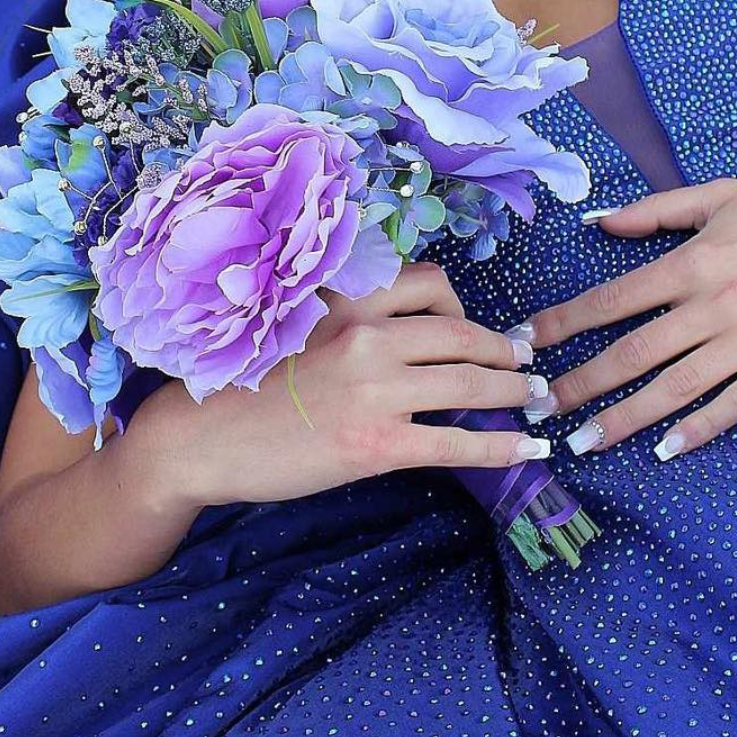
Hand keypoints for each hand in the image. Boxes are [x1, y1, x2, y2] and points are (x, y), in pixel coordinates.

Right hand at [135, 262, 550, 509]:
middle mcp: (367, 335)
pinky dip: (502, 445)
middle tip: (528, 366)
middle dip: (506, 352)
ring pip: (471, 382)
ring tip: (538, 402)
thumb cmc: (240, 386)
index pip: (430, 286)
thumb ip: (349, 322)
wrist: (198, 438)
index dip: (467, 311)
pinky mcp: (377, 444)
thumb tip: (405, 336)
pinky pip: (457, 441)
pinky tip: (527, 449)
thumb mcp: (296, 328)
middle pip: (464, 333)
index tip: (483, 331)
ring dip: (516, 393)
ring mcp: (375, 391)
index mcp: (347, 301)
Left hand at [525, 170, 736, 460]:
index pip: (610, 300)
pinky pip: (734, 404)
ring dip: (625, 419)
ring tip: (585, 442)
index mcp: (692, 263)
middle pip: (632, 353)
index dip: (561, 325)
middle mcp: (713, 305)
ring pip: (674, 388)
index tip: (523, 346)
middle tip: (538, 411)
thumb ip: (656, 210)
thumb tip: (597, 222)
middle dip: (579, 385)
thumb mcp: (721, 196)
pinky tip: (667, 451)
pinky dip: (699, 429)